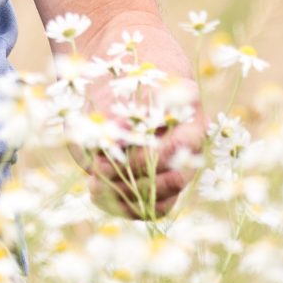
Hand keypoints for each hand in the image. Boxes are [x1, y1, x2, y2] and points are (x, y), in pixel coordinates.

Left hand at [79, 65, 206, 219]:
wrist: (121, 74)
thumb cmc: (124, 74)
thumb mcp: (121, 85)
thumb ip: (119, 111)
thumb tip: (118, 138)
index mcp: (188, 115)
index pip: (178, 149)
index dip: (145, 157)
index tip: (113, 151)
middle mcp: (189, 145)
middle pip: (174, 180)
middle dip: (133, 179)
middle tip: (99, 168)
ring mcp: (174, 166)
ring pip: (161, 199)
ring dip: (125, 197)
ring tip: (93, 183)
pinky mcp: (156, 181)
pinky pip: (149, 208)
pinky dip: (121, 205)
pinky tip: (96, 192)